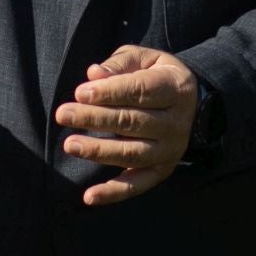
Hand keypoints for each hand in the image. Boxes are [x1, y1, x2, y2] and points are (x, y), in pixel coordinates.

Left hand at [53, 45, 197, 206]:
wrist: (192, 103)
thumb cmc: (156, 75)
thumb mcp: (145, 59)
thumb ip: (119, 64)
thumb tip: (94, 74)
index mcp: (175, 88)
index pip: (139, 90)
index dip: (109, 92)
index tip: (80, 92)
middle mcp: (176, 122)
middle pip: (132, 122)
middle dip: (94, 118)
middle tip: (63, 114)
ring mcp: (171, 150)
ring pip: (132, 153)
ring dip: (99, 151)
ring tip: (70, 144)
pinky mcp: (162, 170)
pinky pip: (137, 185)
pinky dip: (113, 193)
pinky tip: (88, 196)